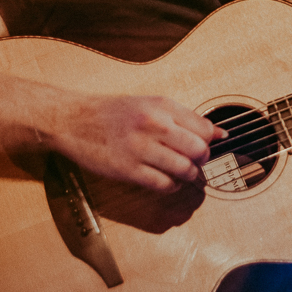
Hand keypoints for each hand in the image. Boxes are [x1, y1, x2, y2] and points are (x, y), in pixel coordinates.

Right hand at [43, 94, 223, 192]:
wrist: (73, 120)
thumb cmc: (111, 113)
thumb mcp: (148, 105)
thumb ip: (183, 117)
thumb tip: (218, 133)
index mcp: (162, 105)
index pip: (204, 128)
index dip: (209, 142)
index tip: (205, 147)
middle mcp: (154, 124)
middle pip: (198, 150)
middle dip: (201, 160)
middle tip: (194, 162)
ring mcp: (141, 147)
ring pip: (184, 169)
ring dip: (188, 176)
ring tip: (181, 173)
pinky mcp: (128, 169)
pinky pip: (163, 184)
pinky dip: (171, 187)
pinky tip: (167, 181)